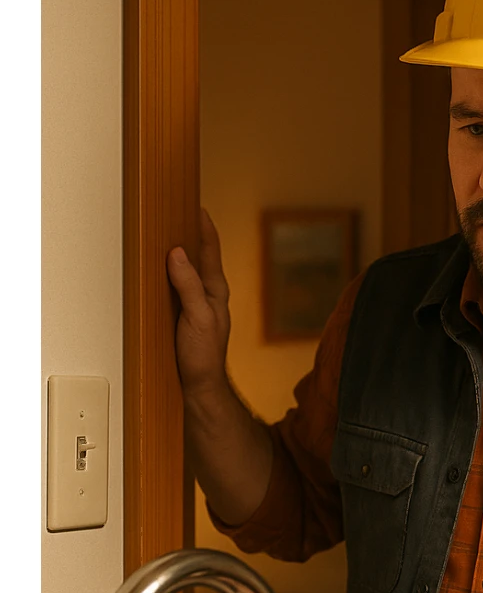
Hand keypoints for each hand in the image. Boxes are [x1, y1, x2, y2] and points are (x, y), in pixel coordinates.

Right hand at [166, 207, 230, 398]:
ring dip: (177, 252)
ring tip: (164, 232)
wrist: (199, 388)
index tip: (196, 204)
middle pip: (199, 255)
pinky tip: (155, 270)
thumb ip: (189, 286)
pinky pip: (175, 286)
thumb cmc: (203, 357)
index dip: (204, 226)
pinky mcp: (182, 315)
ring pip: (186, 270)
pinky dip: (167, 273)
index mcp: (216, 290)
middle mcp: (207, 293)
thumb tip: (178, 254)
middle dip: (189, 233)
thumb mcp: (198, 317)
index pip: (211, 249)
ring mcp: (195, 304)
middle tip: (176, 210)